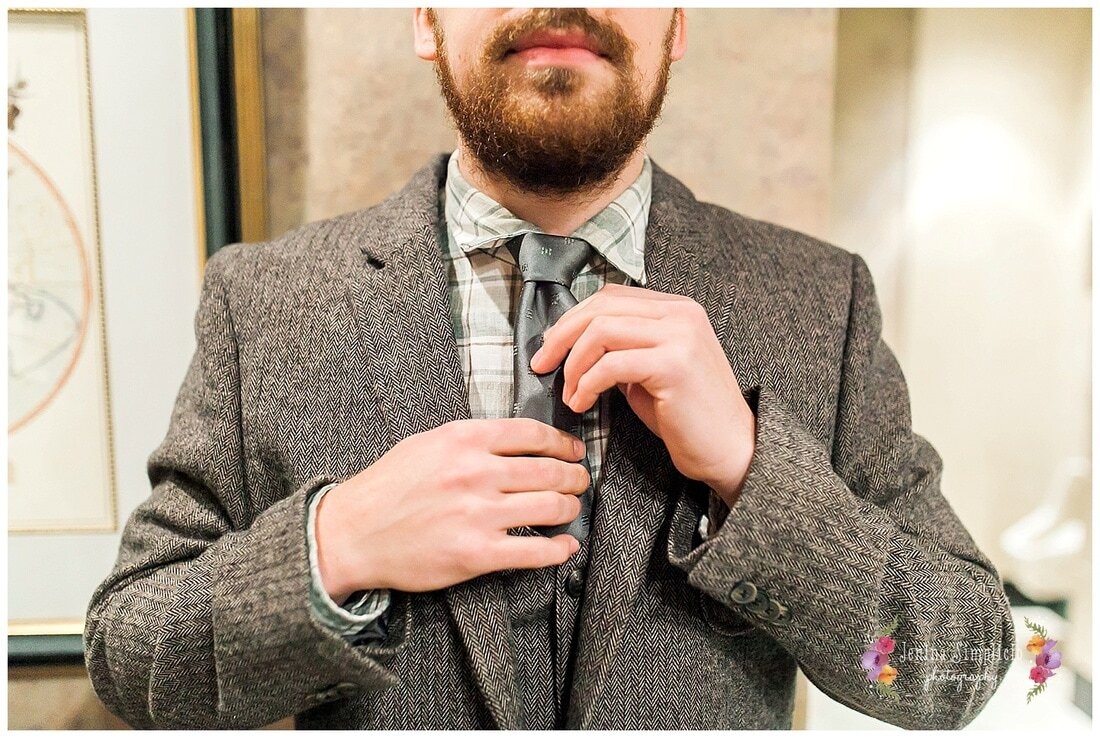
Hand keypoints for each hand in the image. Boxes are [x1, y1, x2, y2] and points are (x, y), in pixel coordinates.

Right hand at [314, 418, 589, 601]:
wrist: (352, 533)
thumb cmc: (386, 487)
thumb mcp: (426, 443)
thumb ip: (470, 439)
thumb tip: (514, 439)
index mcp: (463, 439)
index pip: (533, 434)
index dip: (563, 443)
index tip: (573, 450)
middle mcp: (475, 473)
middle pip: (550, 471)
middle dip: (574, 476)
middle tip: (580, 481)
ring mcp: (478, 514)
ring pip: (551, 507)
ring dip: (570, 509)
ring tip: (571, 510)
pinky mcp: (477, 554)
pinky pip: (535, 551)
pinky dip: (558, 549)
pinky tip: (565, 546)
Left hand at [530, 282, 754, 505]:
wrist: (732, 449)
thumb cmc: (687, 417)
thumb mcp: (650, 371)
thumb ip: (622, 348)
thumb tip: (573, 343)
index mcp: (677, 309)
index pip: (611, 297)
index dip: (573, 319)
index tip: (551, 347)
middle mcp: (681, 314)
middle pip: (601, 307)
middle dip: (562, 336)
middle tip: (543, 365)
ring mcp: (680, 336)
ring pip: (602, 330)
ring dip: (574, 364)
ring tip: (570, 393)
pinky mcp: (674, 365)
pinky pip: (612, 365)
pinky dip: (587, 384)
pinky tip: (582, 403)